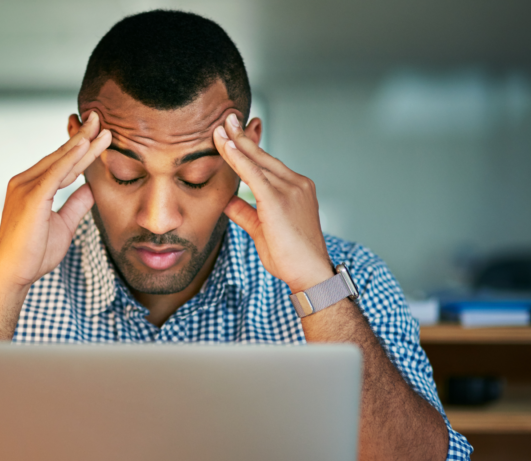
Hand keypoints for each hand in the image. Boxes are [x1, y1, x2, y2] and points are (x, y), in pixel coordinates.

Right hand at [0, 112, 111, 291]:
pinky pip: (54, 173)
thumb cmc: (34, 253)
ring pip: (60, 160)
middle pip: (61, 156)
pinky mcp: (31, 196)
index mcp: (32, 187)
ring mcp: (25, 187)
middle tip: (100, 118)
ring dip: (82, 143)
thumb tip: (90, 188)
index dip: (81, 148)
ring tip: (100, 127)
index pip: (63, 163)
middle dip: (83, 137)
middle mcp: (25, 181)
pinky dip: (70, 158)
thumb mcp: (64, 225)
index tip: (98, 134)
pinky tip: (84, 145)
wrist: (13, 274)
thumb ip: (76, 205)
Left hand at [212, 113, 333, 292]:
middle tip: (227, 118)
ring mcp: (290, 190)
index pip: (268, 163)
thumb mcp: (261, 229)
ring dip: (236, 143)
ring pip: (257, 161)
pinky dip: (238, 159)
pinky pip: (253, 175)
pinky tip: (226, 146)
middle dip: (242, 136)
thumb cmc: (290, 256)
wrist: (309, 273)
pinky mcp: (278, 200)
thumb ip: (245, 212)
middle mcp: (296, 184)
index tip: (236, 132)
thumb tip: (227, 201)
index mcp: (296, 188)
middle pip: (263, 155)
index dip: (250, 147)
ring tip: (221, 126)